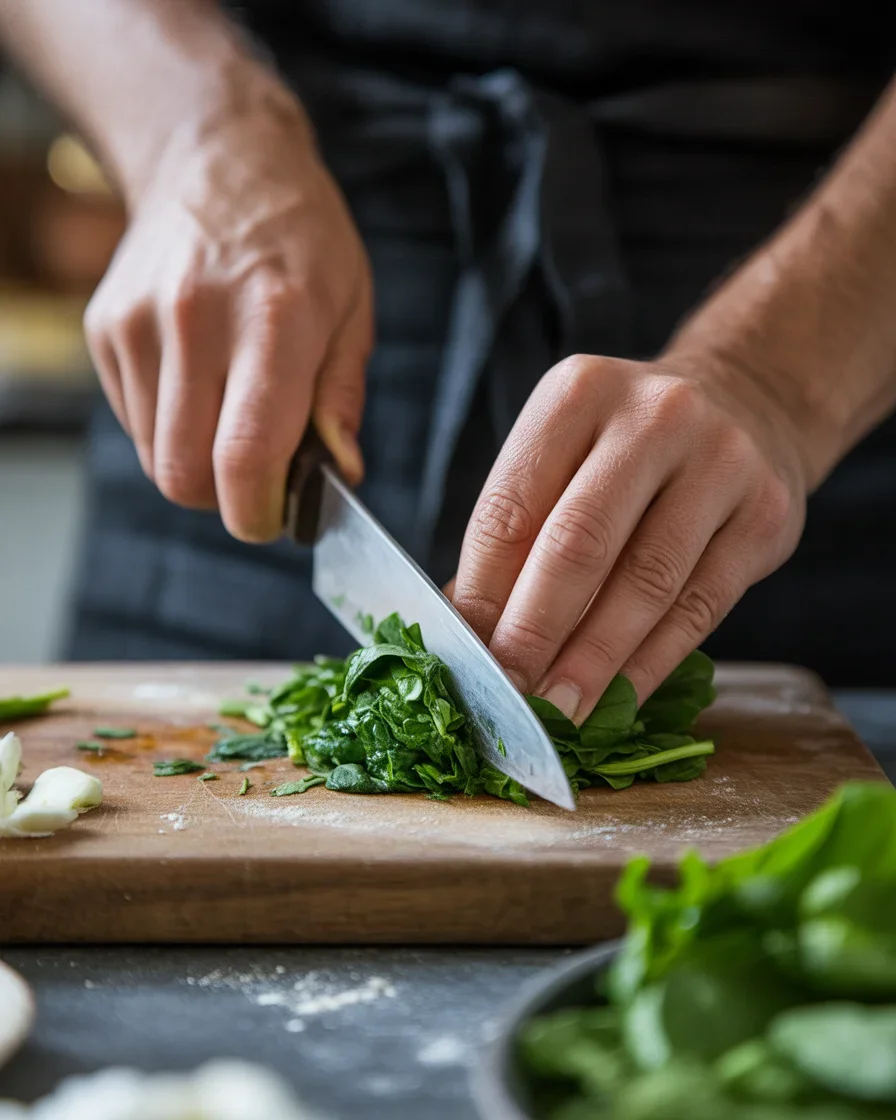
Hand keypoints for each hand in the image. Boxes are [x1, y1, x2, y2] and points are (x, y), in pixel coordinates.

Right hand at [84, 74, 372, 541]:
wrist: (217, 158)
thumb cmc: (302, 238)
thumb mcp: (353, 308)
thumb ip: (342, 398)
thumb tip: (338, 475)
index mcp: (272, 320)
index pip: (245, 457)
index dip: (257, 512)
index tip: (273, 517)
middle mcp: (195, 321)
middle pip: (184, 475)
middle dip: (223, 498)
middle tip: (257, 476)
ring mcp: (139, 323)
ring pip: (154, 457)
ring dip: (196, 463)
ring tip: (230, 413)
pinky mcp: (105, 328)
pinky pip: (134, 421)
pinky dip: (169, 427)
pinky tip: (199, 383)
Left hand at [452, 354, 808, 719]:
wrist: (748, 402)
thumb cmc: (628, 446)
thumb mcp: (566, 455)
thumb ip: (518, 532)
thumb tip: (469, 630)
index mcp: (577, 394)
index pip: (511, 508)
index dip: (482, 592)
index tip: (467, 657)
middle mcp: (653, 417)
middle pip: (577, 543)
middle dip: (534, 632)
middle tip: (509, 695)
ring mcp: (719, 461)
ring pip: (645, 582)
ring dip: (594, 661)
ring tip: (559, 711)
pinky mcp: (765, 514)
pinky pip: (700, 606)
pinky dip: (652, 662)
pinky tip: (620, 698)